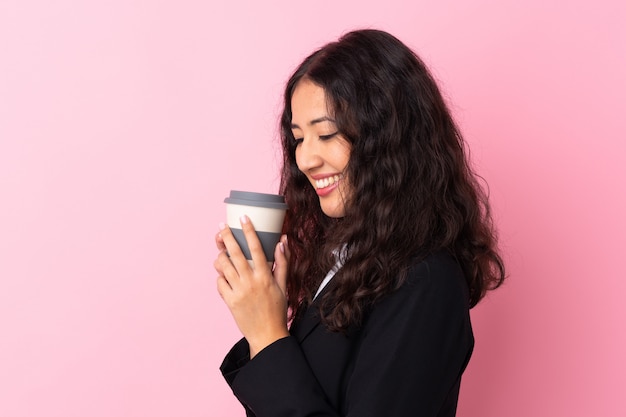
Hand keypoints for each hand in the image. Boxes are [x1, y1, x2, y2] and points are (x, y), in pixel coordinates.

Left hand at [214, 215, 289, 357]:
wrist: (267, 335)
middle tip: (221, 227)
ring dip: (220, 256)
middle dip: (226, 237)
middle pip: (235, 253)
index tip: (243, 218)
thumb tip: (283, 241)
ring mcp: (238, 292)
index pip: (256, 247)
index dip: (248, 231)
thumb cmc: (277, 310)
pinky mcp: (229, 301)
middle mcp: (251, 282)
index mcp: (265, 276)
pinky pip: (219, 283)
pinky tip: (225, 276)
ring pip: (223, 266)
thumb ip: (282, 263)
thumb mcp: (283, 285)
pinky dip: (220, 277)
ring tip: (222, 252)